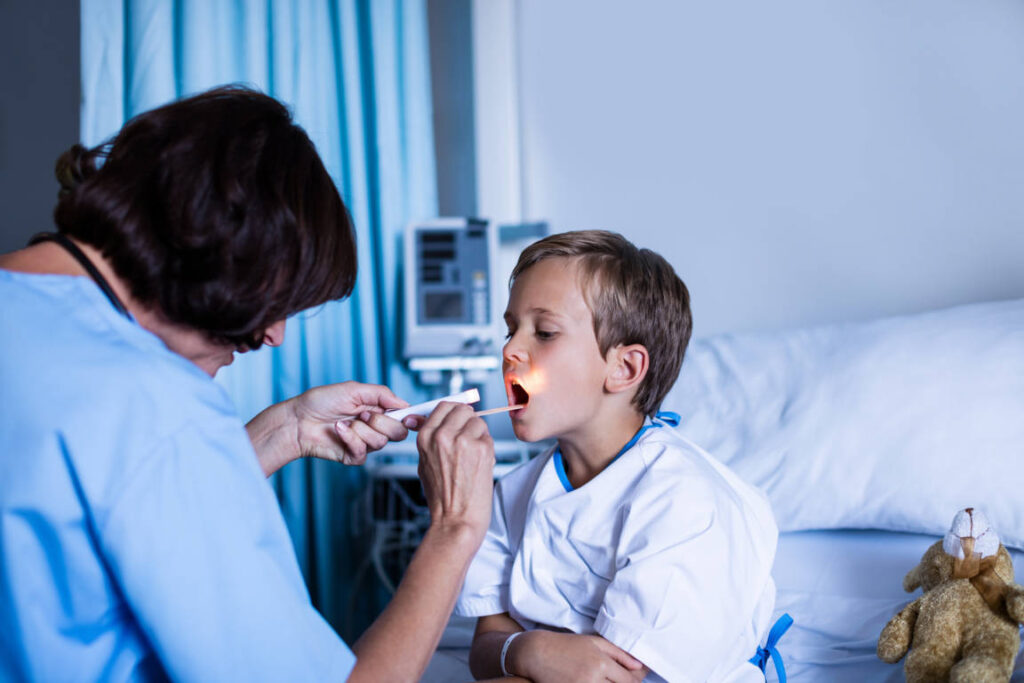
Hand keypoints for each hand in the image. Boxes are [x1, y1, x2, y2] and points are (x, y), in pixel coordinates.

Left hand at [293, 382, 411, 464]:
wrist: (298, 420)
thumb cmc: (320, 402)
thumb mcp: (353, 390)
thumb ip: (381, 394)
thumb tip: (404, 403)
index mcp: (377, 409)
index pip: (403, 416)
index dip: (411, 417)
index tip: (411, 417)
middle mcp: (374, 426)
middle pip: (398, 433)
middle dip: (382, 422)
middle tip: (364, 414)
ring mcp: (364, 442)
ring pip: (380, 442)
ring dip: (360, 429)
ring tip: (344, 422)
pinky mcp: (353, 456)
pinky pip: (363, 451)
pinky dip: (350, 439)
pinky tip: (339, 431)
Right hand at [415, 402, 494, 539]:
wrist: (456, 520)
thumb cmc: (442, 498)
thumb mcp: (425, 464)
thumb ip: (431, 438)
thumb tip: (437, 418)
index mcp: (426, 437)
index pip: (444, 406)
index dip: (454, 412)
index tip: (459, 419)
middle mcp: (443, 435)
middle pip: (463, 409)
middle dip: (468, 420)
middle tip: (469, 438)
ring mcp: (463, 441)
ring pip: (478, 422)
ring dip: (479, 435)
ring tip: (472, 456)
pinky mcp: (482, 449)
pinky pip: (488, 437)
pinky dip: (487, 448)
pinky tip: (479, 464)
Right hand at [510, 631, 646, 682]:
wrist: (537, 653)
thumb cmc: (566, 645)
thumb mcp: (593, 642)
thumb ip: (618, 653)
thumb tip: (639, 666)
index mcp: (601, 663)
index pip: (629, 680)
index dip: (634, 681)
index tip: (632, 679)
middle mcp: (594, 678)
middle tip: (617, 679)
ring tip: (603, 679)